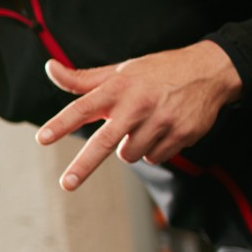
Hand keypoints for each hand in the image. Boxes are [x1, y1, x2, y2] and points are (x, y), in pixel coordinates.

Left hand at [37, 42, 242, 190]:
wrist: (209, 72)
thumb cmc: (155, 72)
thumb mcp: (119, 70)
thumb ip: (82, 79)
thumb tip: (49, 67)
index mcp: (118, 87)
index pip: (83, 107)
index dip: (62, 123)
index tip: (42, 138)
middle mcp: (138, 104)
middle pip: (105, 141)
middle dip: (84, 165)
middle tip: (66, 184)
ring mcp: (161, 121)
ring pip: (129, 154)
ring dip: (129, 147)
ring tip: (142, 125)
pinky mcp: (181, 134)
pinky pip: (154, 157)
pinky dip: (152, 150)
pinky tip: (162, 130)